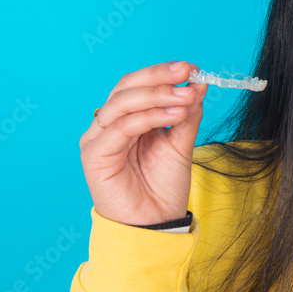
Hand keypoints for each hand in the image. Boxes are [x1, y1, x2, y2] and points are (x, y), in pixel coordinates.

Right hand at [79, 61, 208, 225]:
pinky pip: (122, 127)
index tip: (191, 68)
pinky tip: (175, 115)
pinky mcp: (94, 155)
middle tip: (187, 73)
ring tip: (187, 96)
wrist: (156, 224)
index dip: (162, 73)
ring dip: (158, 96)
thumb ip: (186, 115)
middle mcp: (108, 125)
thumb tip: (198, 84)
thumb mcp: (181, 145)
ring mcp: (97, 138)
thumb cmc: (163, 186)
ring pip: (123, 103)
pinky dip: (150, 117)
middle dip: (159, 78)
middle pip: (127, 87)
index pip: (138, 84)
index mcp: (126, 118)